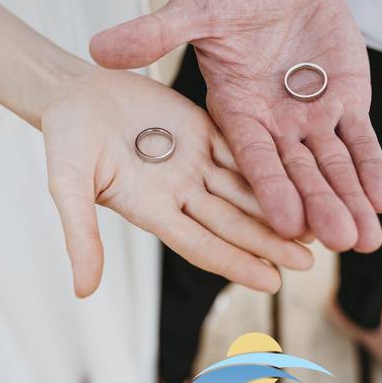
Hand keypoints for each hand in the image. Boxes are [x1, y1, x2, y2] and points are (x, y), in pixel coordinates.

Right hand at [42, 69, 313, 296]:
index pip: (202, 243)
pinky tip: (303, 174)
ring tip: (317, 225)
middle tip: (310, 262)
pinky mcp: (203, 131)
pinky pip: (243, 149)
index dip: (236, 262)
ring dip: (279, 207)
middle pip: (233, 222)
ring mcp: (194, 162)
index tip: (272, 282)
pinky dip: (271, 164)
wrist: (72, 91)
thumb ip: (80, 234)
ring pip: (245, 189)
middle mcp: (179, 192)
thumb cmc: (63, 138)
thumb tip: (83, 291)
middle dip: (270, 242)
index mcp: (151, 209)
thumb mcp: (68, 185)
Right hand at [90, 0, 381, 251]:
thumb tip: (98, 48)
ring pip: (328, 167)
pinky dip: (369, 167)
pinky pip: (357, 140)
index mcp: (230, 115)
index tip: (282, 234)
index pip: (250, 162)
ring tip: (366, 239)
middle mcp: (268, 128)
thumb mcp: (193, 9)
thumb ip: (153, 33)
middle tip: (335, 246)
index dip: (265, 199)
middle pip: (292, 177)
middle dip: (316, 208)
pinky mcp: (342, 103)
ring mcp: (307, 118)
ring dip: (347, 200)